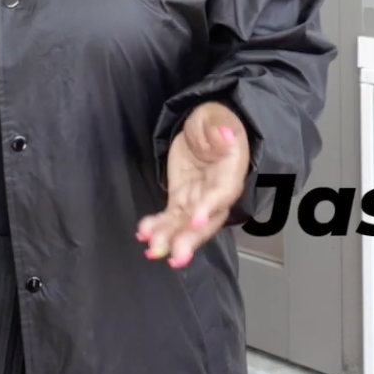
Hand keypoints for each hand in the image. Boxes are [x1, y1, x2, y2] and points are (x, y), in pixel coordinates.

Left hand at [136, 102, 248, 268]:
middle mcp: (216, 193)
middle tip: (176, 256)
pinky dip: (158, 228)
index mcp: (230, 171)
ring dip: (171, 239)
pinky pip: (171, 219)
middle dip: (191, 239)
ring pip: (186, 226)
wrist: (206, 130)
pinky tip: (144, 235)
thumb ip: (218, 127)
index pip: (221, 193)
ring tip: (153, 250)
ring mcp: (198, 200)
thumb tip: (225, 136)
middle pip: (207, 221)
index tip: (195, 220)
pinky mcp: (182, 201)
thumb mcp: (215, 117)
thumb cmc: (215, 122)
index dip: (209, 207)